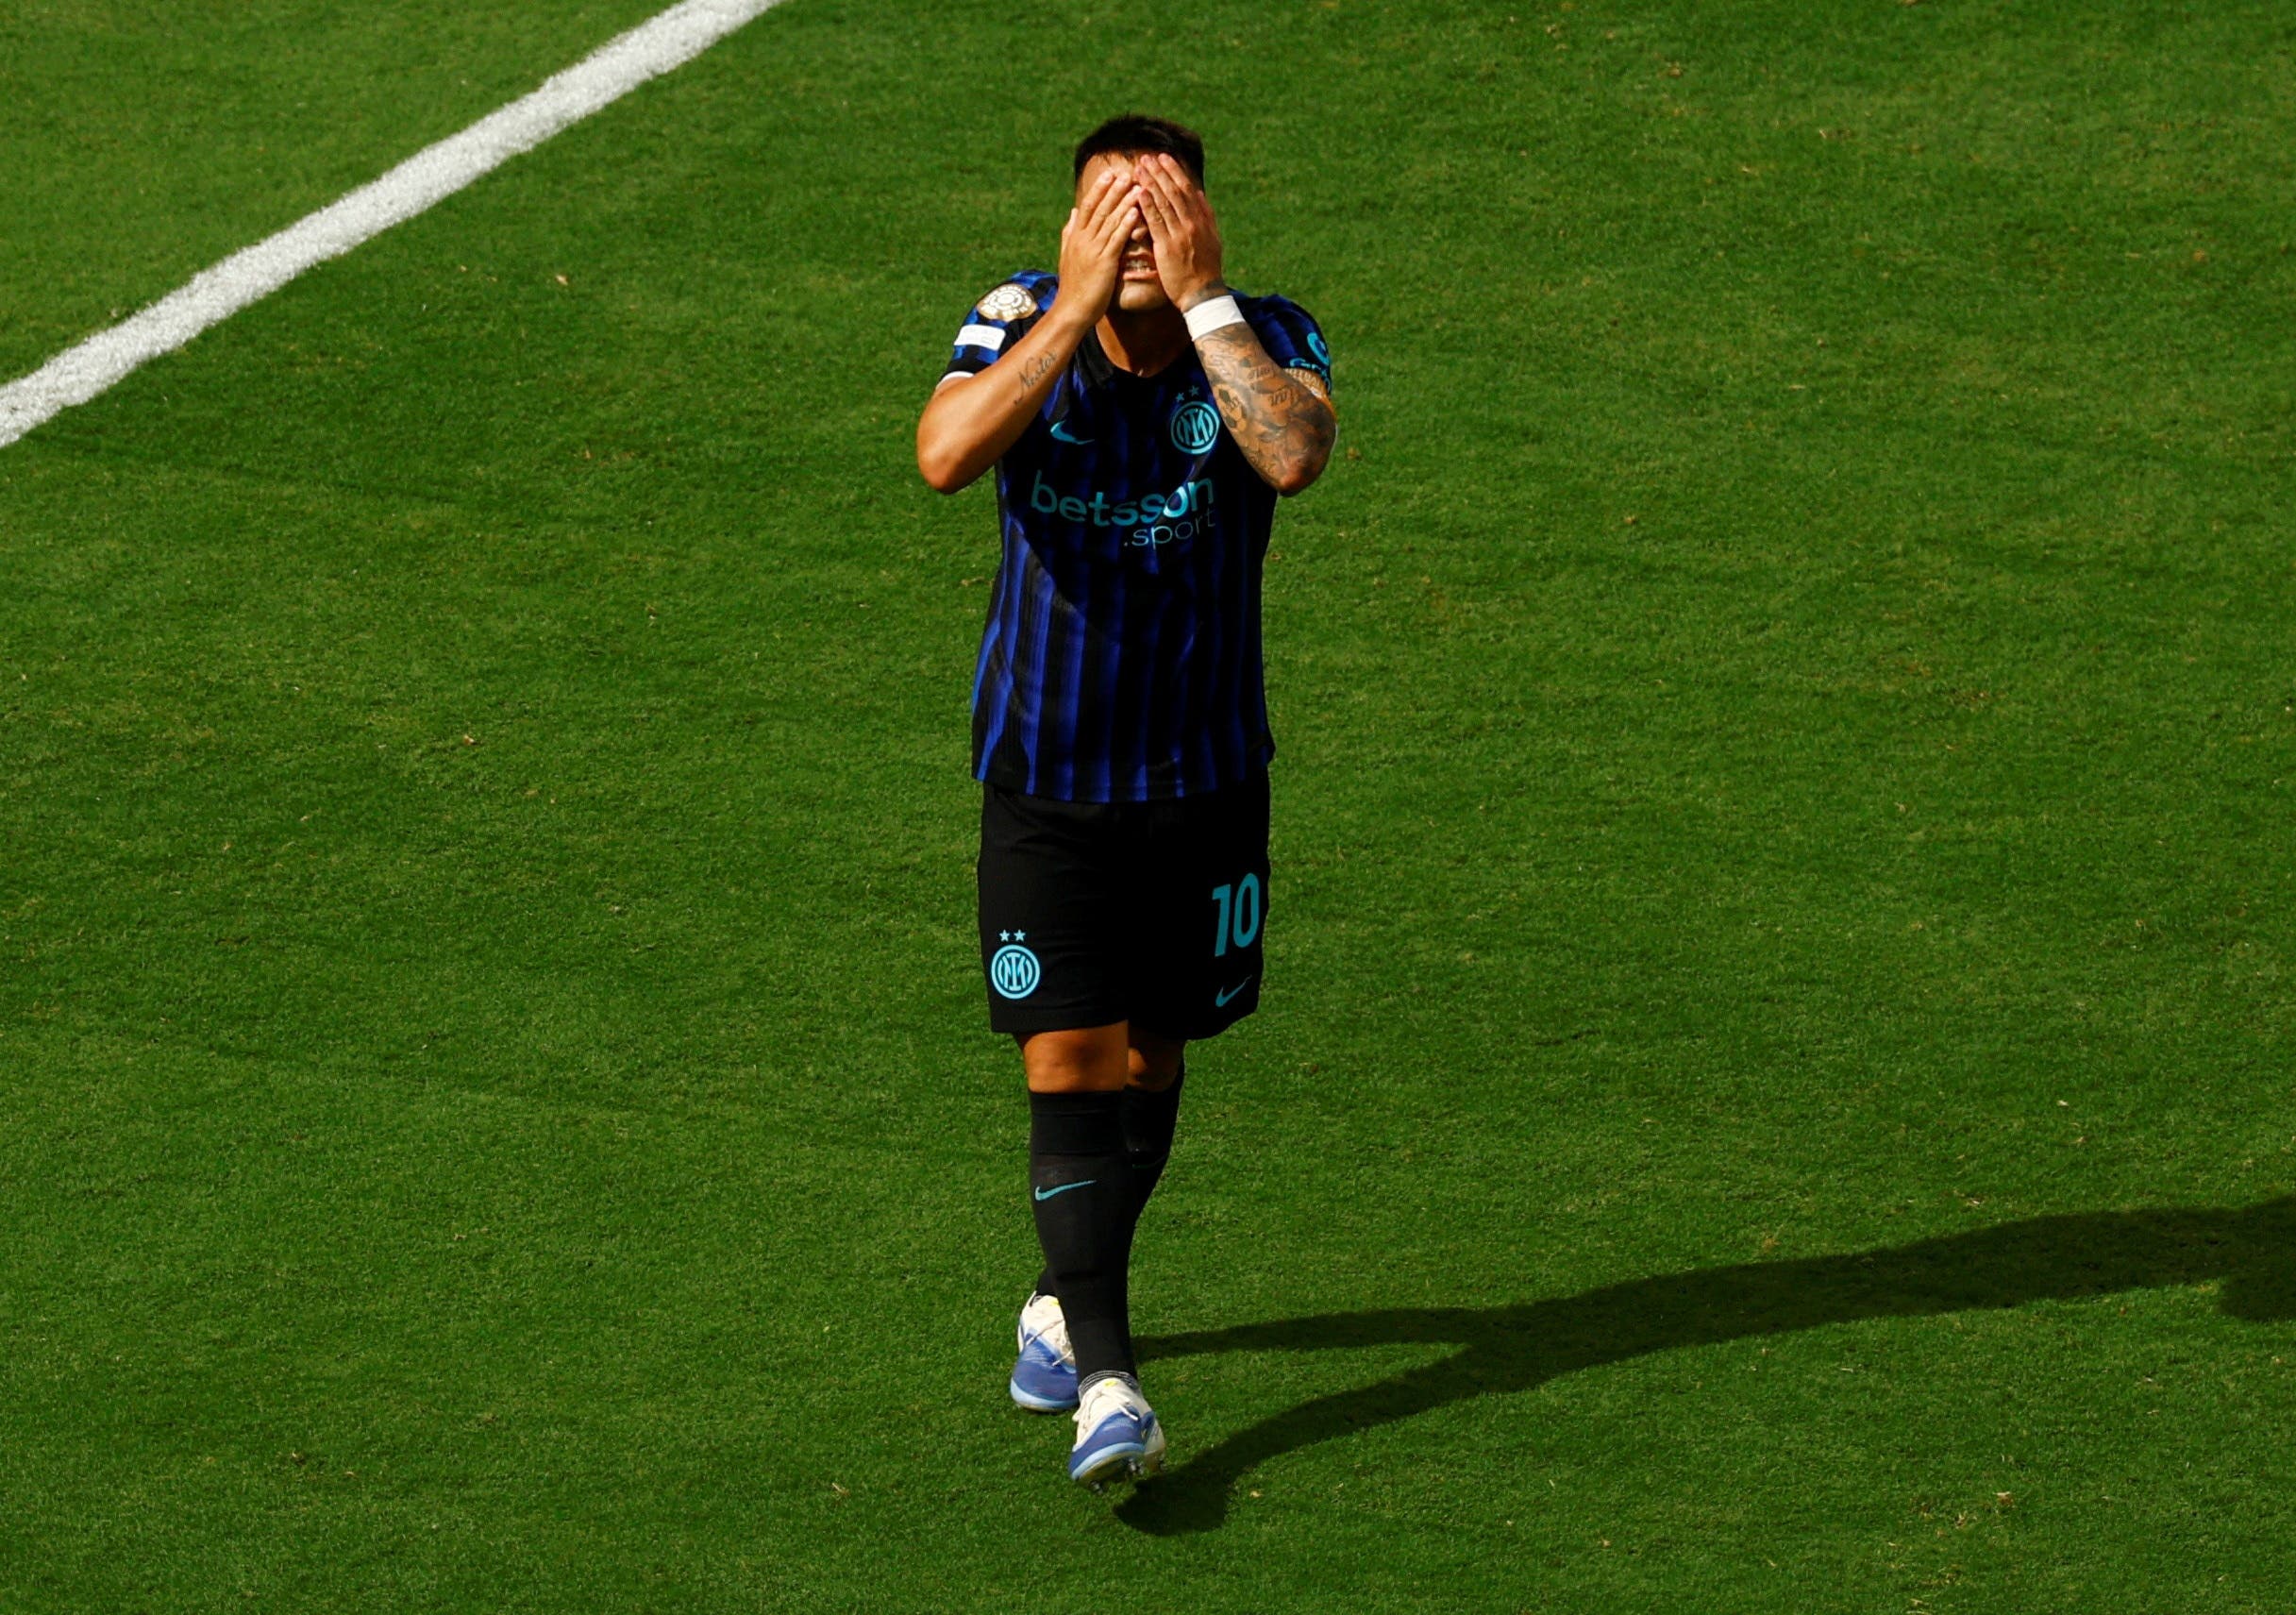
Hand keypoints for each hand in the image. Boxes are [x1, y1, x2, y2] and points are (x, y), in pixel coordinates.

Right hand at [1057, 167, 1143, 322]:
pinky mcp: (1104, 263)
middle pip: (1099, 208)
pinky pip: (1116, 239)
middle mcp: (1083, 240)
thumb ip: (1070, 232)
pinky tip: (1136, 212)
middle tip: (1126, 172)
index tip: (1109, 174)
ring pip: (1109, 220)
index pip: (1087, 206)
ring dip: (1123, 202)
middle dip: (1113, 189)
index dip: (1099, 189)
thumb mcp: (1067, 255)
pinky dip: (1125, 224)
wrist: (1071, 310)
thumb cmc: (1073, 286)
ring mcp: (1092, 250)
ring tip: (1136, 186)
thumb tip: (1072, 213)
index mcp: (1075, 237)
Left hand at [1135, 154, 1225, 311]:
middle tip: (1147, 157)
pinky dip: (1148, 205)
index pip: (1187, 189)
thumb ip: (1206, 215)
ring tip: (1139, 168)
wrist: (1203, 294)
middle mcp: (1192, 223)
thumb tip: (1199, 194)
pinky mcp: (1168, 247)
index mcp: (1202, 220)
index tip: (1164, 158)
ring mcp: (1181, 234)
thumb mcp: (1212, 238)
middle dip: (1160, 172)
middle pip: (1175, 191)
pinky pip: (1156, 222)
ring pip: (1165, 202)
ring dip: (1151, 183)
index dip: (1174, 172)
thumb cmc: (1205, 268)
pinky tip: (1139, 192)